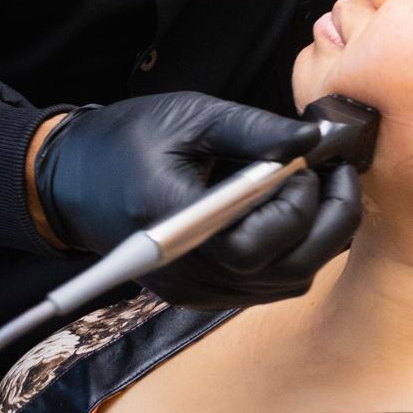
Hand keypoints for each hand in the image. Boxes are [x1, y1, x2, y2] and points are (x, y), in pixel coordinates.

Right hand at [33, 92, 362, 308]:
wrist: (73, 180)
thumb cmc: (125, 141)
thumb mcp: (189, 117)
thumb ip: (254, 129)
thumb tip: (316, 139)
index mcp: (171, 223)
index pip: (254, 241)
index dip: (297, 203)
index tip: (313, 162)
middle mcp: (184, 271)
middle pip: (284, 270)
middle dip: (328, 220)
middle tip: (339, 174)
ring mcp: (194, 291)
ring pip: (286, 282)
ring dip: (319, 237)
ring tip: (323, 189)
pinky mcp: (201, 295)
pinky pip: (268, 286)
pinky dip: (296, 252)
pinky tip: (296, 212)